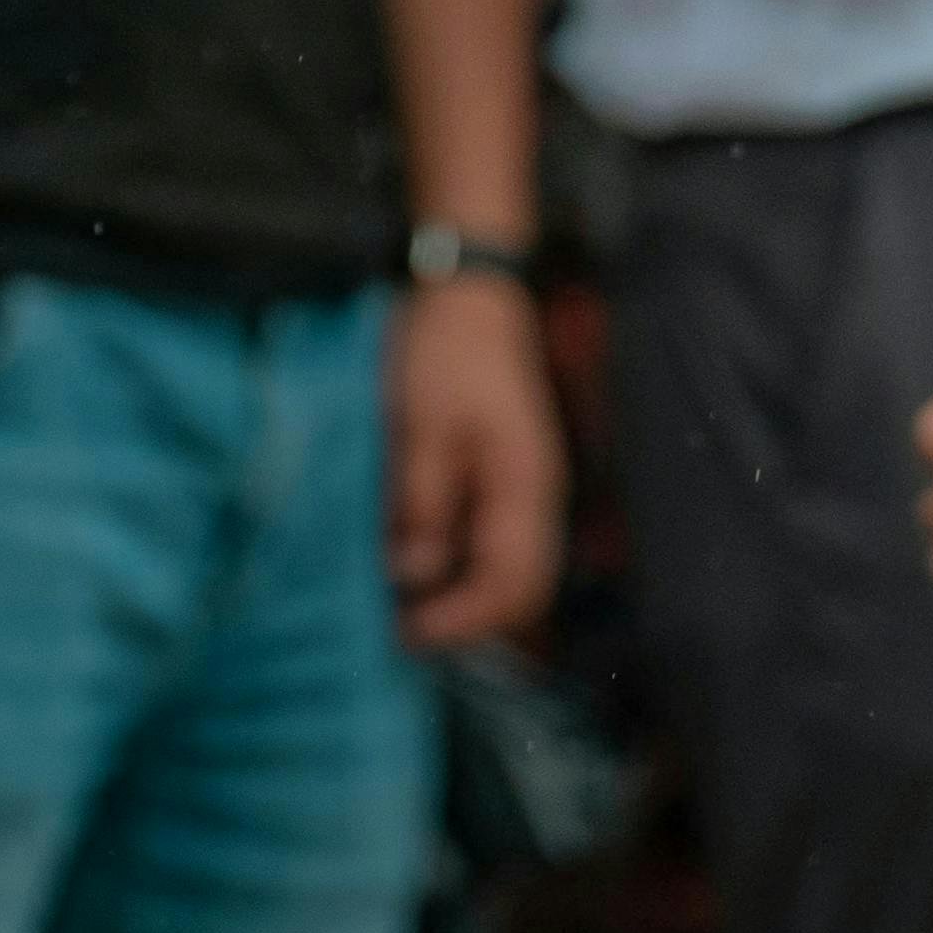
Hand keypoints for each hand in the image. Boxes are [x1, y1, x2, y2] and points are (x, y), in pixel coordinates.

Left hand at [382, 268, 568, 645]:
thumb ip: (422, 502)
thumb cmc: (442, 353)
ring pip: (507, 571)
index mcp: (524, 488)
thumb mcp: (420, 424)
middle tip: (398, 630)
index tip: (404, 635)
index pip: (510, 587)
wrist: (467, 297)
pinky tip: (412, 561)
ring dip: (461, 597)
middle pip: (519, 591)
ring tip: (399, 604)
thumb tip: (413, 575)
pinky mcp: (502, 480)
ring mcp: (522, 490)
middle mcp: (534, 498)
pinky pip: (490, 543)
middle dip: (465, 621)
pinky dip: (457, 565)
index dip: (461, 622)